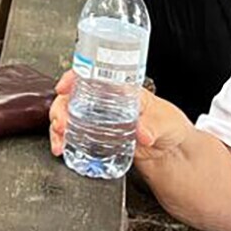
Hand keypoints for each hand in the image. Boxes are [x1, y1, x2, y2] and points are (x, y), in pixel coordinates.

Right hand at [46, 70, 195, 166]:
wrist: (171, 154)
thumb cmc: (170, 128)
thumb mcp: (166, 123)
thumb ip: (154, 126)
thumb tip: (143, 132)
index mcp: (120, 90)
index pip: (92, 75)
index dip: (73, 78)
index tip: (64, 87)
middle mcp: (105, 103)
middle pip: (73, 97)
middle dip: (61, 108)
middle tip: (62, 124)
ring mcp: (99, 121)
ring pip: (68, 116)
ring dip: (58, 126)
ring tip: (60, 141)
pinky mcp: (96, 138)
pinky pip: (73, 136)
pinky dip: (63, 141)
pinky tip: (62, 148)